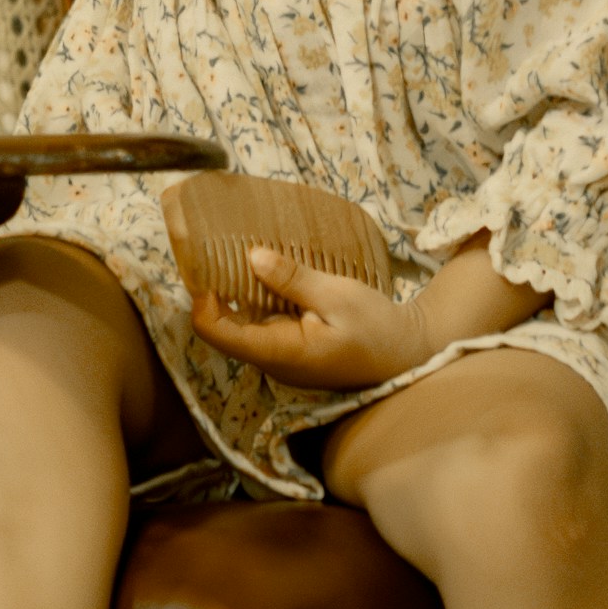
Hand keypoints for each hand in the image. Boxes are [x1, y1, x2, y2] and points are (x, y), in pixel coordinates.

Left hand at [188, 249, 428, 393]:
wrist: (405, 354)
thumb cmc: (376, 329)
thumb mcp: (338, 296)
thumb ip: (294, 279)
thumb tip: (252, 258)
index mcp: (278, 351)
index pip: (217, 334)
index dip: (202, 302)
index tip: (205, 267)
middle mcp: (271, 359)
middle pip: (224, 327)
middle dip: (216, 290)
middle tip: (218, 249)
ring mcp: (280, 355)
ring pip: (242, 323)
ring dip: (238, 291)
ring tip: (241, 252)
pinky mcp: (291, 347)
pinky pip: (262, 322)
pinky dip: (259, 296)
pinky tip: (267, 270)